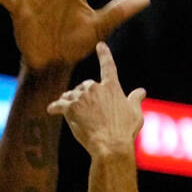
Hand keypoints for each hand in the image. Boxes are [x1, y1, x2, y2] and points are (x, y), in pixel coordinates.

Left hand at [47, 41, 145, 155]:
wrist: (110, 145)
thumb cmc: (125, 132)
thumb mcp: (135, 114)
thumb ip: (135, 100)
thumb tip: (141, 91)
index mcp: (112, 86)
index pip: (108, 66)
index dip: (104, 54)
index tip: (100, 45)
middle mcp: (95, 88)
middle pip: (86, 85)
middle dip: (84, 93)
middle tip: (84, 105)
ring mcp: (82, 97)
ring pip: (72, 95)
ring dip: (70, 99)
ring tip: (68, 106)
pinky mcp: (70, 108)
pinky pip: (59, 105)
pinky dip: (55, 107)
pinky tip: (51, 110)